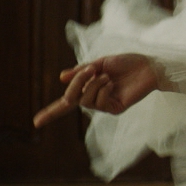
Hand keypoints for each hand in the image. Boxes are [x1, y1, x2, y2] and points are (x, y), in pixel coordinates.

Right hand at [33, 54, 163, 125]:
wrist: (149, 65)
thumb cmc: (128, 63)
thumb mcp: (101, 63)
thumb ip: (82, 72)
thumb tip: (61, 78)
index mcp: (90, 89)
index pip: (66, 104)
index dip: (50, 113)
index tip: (35, 123)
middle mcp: (95, 100)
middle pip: (72, 99)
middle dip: (76, 83)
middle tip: (88, 69)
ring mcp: (105, 106)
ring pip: (85, 101)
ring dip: (92, 84)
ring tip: (105, 75)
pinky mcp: (115, 108)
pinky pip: (99, 102)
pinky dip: (102, 89)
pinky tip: (112, 82)